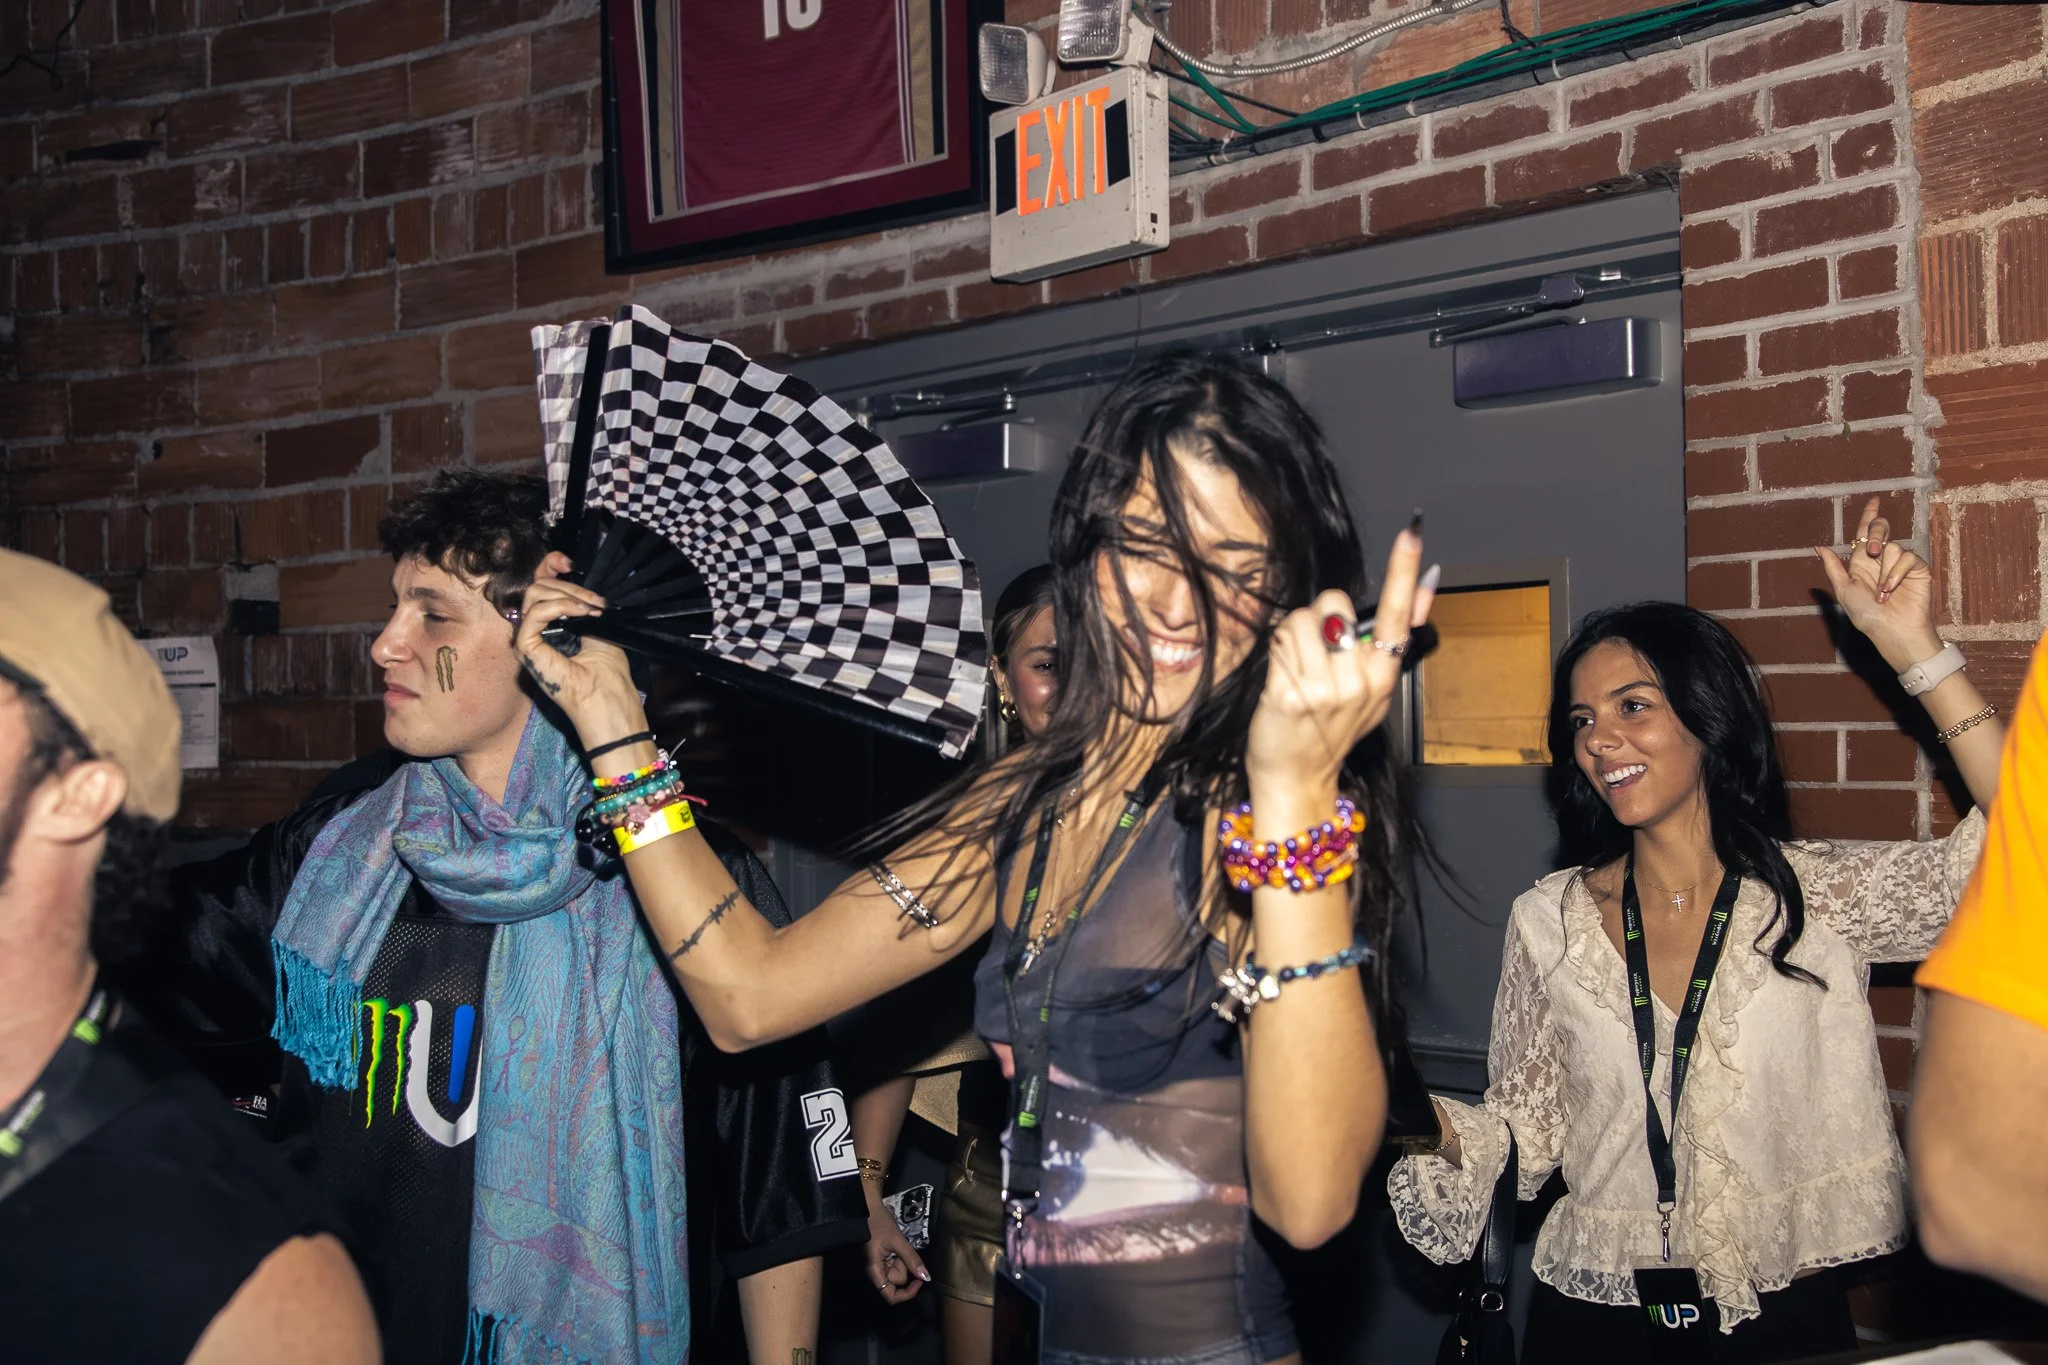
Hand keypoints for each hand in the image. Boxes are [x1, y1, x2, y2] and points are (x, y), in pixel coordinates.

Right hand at [512, 551, 646, 746]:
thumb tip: (577, 581)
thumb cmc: (607, 670)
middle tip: (597, 602)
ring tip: (591, 609)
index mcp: (550, 624)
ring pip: (534, 594)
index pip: (539, 585)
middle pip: (537, 586)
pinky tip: (581, 614)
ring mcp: (528, 640)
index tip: (568, 562)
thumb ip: (582, 604)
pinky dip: (560, 606)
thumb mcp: (598, 625)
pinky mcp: (525, 649)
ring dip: (568, 595)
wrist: (607, 698)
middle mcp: (535, 630)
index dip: (549, 566)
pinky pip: (534, 614)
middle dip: (570, 585)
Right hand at [861, 1197, 927, 1304]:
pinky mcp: (882, 1258)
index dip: (908, 1293)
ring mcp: (879, 1265)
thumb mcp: (898, 1240)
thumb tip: (926, 1277)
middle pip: (897, 1281)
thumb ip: (912, 1259)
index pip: (891, 1296)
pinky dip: (900, 1255)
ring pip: (899, 1271)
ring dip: (903, 1259)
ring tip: (896, 1242)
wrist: (868, 1207)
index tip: (920, 1280)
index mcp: (875, 1271)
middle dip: (905, 1266)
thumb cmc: (879, 1223)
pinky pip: (896, 1263)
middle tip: (901, 1248)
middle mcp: (876, 1272)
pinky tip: (895, 1243)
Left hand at [1247, 523, 1437, 787]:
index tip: (1412, 533)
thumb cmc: (1332, 727)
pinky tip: (1280, 681)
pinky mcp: (1290, 695)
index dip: (1403, 570)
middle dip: (1318, 615)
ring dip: (1291, 636)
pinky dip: (1275, 653)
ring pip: (1301, 620)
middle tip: (1314, 653)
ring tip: (1295, 669)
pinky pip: (1278, 642)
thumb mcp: (1374, 686)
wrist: (1297, 776)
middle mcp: (1359, 681)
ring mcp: (1325, 690)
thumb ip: (1395, 635)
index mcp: (1383, 675)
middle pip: (1333, 603)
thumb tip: (1428, 583)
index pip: (1396, 614)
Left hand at [1813, 497, 1941, 673]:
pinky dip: (1896, 574)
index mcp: (1862, 563)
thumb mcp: (1844, 590)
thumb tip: (1818, 546)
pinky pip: (1907, 558)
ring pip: (1892, 547)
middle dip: (1876, 533)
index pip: (1865, 533)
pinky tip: (1892, 591)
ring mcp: (1900, 564)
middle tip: (1873, 551)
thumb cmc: (1867, 616)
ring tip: (1882, 594)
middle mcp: (1882, 560)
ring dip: (1884, 572)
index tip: (1874, 501)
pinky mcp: (1918, 569)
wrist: (1892, 631)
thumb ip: (1833, 567)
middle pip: (1880, 530)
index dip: (1869, 516)